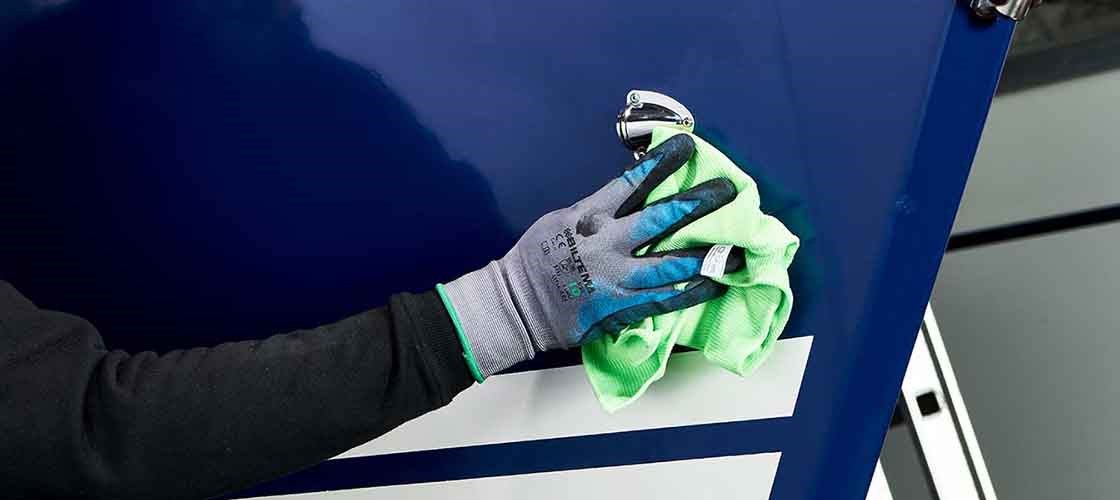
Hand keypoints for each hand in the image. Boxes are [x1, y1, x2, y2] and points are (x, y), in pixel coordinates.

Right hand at [438, 134, 741, 379]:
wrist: (516, 305)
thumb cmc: (535, 258)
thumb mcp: (560, 220)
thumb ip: (596, 211)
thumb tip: (630, 196)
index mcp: (589, 216)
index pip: (632, 183)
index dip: (662, 163)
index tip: (688, 147)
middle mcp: (605, 244)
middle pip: (659, 219)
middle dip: (696, 203)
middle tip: (727, 191)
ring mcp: (614, 278)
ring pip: (667, 264)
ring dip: (704, 256)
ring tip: (736, 250)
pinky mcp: (618, 309)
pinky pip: (661, 300)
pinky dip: (689, 293)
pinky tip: (713, 285)